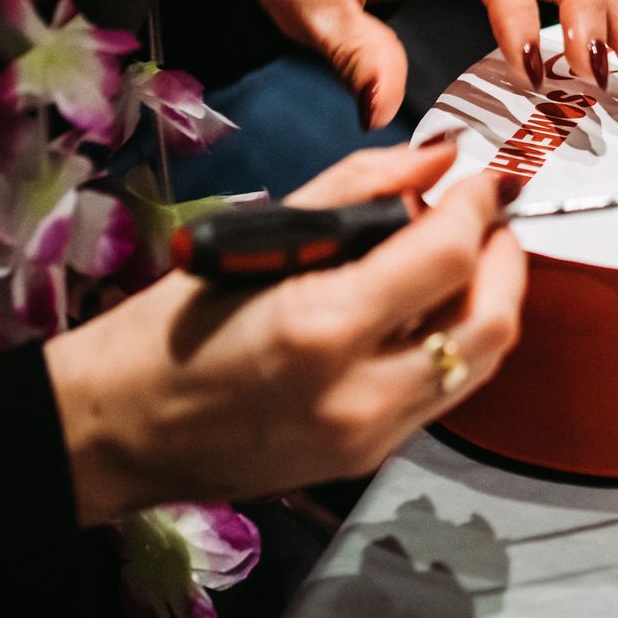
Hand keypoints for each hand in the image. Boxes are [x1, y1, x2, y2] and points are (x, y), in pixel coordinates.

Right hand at [46, 142, 526, 524]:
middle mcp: (359, 393)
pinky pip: (445, 391)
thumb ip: (355, 191)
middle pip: (490, 321)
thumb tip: (434, 158)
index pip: (448, 255)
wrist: (112, 435)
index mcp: (320, 327)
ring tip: (461, 257)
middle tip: (487, 217)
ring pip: (479, 362)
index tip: (485, 177)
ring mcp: (370, 437)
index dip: (480, 205)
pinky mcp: (370, 459)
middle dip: (505, 257)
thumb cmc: (162, 333)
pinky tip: (426, 308)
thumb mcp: (250, 239)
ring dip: (489, 300)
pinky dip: (453, 340)